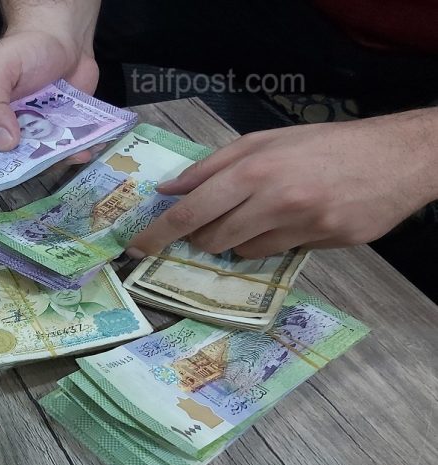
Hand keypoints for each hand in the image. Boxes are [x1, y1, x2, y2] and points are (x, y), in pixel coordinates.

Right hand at [0, 1, 100, 164]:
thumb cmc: (22, 49)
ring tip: (65, 152)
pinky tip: (81, 149)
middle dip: (5, 177)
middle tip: (25, 172)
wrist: (63, 40)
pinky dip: (65, 158)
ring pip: (21, 168)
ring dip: (43, 166)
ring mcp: (12, 139)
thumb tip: (2, 143)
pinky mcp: (40, 141)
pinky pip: (49, 160)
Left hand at [128, 108, 437, 258]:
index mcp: (253, 168)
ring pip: (243, 252)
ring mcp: (302, 224)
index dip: (159, 233)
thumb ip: (211, 166)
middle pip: (213, 238)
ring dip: (239, 241)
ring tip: (263, 214)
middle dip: (202, 238)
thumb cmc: (322, 144)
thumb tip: (168, 190)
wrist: (395, 156)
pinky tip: (292, 221)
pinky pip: (278, 255)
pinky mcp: (325, 243)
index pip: (191, 211)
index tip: (137, 249)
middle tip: (210, 225)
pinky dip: (272, 243)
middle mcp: (274, 199)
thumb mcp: (264, 140)